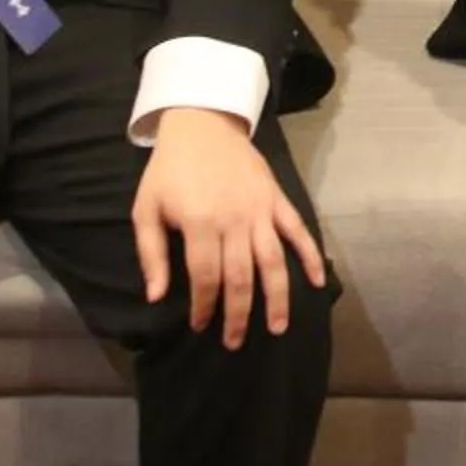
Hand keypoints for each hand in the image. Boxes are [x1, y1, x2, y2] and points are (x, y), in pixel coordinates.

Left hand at [133, 106, 325, 349]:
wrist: (201, 124)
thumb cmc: (169, 170)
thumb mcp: (146, 209)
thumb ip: (152, 254)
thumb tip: (156, 297)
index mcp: (200, 223)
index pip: (207, 277)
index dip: (204, 306)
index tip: (200, 325)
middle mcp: (235, 221)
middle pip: (241, 278)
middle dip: (239, 315)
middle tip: (235, 341)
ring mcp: (260, 211)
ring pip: (273, 262)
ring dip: (278, 298)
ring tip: (279, 327)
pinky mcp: (277, 200)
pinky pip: (298, 231)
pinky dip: (311, 256)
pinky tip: (319, 282)